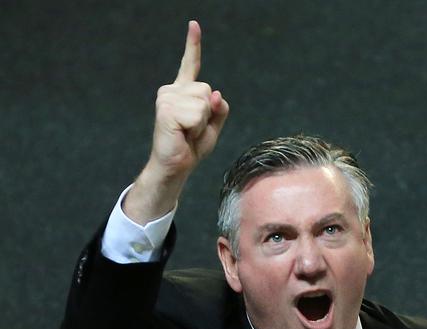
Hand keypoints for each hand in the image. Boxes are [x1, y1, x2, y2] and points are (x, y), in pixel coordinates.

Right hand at [150, 20, 228, 175]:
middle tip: (193, 130)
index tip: (194, 24)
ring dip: (202, 123)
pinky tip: (183, 134)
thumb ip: (219, 109)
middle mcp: (171, 91)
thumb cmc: (192, 147)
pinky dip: (197, 128)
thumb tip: (215, 95)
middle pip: (207, 90)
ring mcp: (167, 98)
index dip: (193, 45)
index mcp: (182, 92)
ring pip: (204, 102)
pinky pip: (198, 114)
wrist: (176, 166)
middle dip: (208, 113)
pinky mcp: (166, 109)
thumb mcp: (213, 126)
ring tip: (187, 132)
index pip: (191, 65)